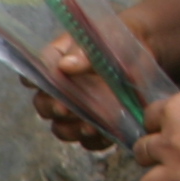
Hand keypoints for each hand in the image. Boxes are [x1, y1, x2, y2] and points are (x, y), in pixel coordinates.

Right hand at [28, 33, 119, 150]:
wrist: (146, 53)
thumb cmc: (119, 39)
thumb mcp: (105, 38)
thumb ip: (84, 53)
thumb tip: (65, 65)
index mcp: (53, 63)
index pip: (33, 74)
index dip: (35, 81)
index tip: (43, 84)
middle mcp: (59, 90)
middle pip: (43, 105)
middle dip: (53, 109)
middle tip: (66, 109)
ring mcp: (75, 111)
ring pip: (61, 128)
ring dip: (72, 129)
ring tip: (90, 126)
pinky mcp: (94, 126)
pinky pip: (87, 141)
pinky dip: (95, 140)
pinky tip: (106, 133)